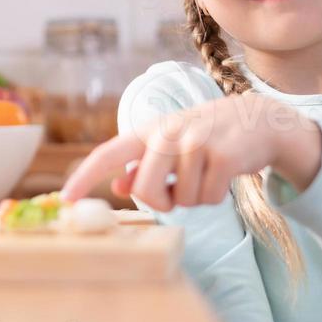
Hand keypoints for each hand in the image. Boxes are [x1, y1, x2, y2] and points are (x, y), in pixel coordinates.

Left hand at [60, 93, 319, 210]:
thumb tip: (116, 188)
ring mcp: (196, 143)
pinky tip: (224, 174)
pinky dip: (217, 196)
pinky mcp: (223, 156)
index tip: (64, 199)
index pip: (108, 154)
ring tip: (207, 172)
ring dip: (196, 196)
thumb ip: (142, 168)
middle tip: (177, 191)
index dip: (84, 177)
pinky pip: (209, 198)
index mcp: (149, 132)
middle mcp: (168, 134)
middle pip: (146, 191)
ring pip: (183, 200)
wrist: (257, 119)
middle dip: (161, 201)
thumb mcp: (170, 146)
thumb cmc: (206, 138)